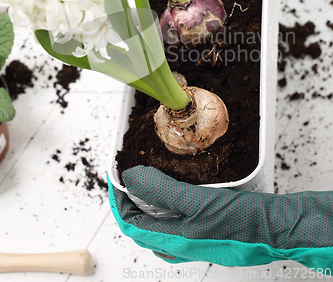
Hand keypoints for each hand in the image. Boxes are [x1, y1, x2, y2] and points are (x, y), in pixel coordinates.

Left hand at [109, 165, 332, 268]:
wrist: (275, 230)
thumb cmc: (241, 222)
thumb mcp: (197, 202)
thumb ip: (161, 190)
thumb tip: (131, 178)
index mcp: (172, 242)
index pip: (130, 223)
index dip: (117, 199)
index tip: (114, 176)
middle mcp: (178, 244)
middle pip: (140, 223)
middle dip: (129, 199)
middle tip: (127, 174)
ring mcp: (190, 239)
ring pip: (156, 221)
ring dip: (146, 199)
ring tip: (145, 177)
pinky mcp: (202, 231)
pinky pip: (173, 218)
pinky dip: (164, 201)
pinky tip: (173, 187)